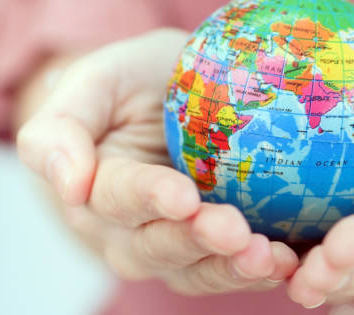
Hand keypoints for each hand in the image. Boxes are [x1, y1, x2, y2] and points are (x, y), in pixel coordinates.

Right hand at [17, 29, 297, 294]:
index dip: (150, 199)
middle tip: (236, 232)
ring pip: (199, 270)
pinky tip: (292, 261)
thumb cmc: (131, 83)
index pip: (119, 198)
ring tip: (270, 258)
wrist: (167, 97)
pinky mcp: (215, 248)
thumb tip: (68, 184)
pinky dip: (262, 270)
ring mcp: (175, 245)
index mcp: (98, 190)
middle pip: (161, 245)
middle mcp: (131, 230)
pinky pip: (233, 268)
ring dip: (233, 268)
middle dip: (198, 242)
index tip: (183, 196)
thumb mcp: (94, 83)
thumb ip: (61, 128)